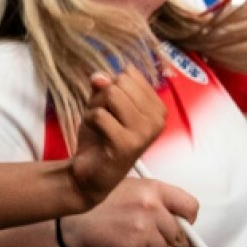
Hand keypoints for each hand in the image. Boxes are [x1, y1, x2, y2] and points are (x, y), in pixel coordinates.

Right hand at [61, 177, 198, 246]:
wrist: (71, 218)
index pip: (191, 207)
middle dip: (166, 237)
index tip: (181, 224)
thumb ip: (156, 200)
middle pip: (179, 235)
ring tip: (129, 237)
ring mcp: (143, 232)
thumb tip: (184, 225)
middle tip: (145, 232)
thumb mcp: (130, 187)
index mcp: (153, 189)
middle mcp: (152, 210)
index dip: (187, 219)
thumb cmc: (99, 200)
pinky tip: (122, 245)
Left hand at [69, 66, 165, 205]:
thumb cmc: (99, 136)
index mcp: (157, 107)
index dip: (110, 87)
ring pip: (111, 94)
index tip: (111, 109)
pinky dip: (89, 120)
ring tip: (100, 127)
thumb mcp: (101, 103)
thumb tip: (100, 77)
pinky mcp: (128, 144)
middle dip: (102, 98)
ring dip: (95, 108)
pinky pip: (99, 114)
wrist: (89, 173)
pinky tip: (96, 135)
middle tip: (103, 120)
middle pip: (119, 83)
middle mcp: (157, 119)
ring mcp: (145, 132)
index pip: (128, 74)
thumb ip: (104, 85)